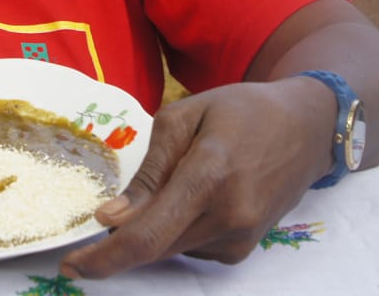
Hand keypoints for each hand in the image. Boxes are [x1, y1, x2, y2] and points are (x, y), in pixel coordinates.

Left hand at [59, 77, 331, 277]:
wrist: (306, 128)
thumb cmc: (240, 111)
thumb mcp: (184, 117)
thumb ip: (148, 171)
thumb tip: (110, 218)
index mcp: (209, 175)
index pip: (148, 235)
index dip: (105, 257)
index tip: (72, 265)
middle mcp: (228, 216)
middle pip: (154, 248)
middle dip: (116, 246)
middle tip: (92, 234)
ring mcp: (240, 238)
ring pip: (169, 250)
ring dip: (149, 231)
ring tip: (172, 183)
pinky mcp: (243, 249)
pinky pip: (190, 247)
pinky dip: (174, 230)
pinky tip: (189, 198)